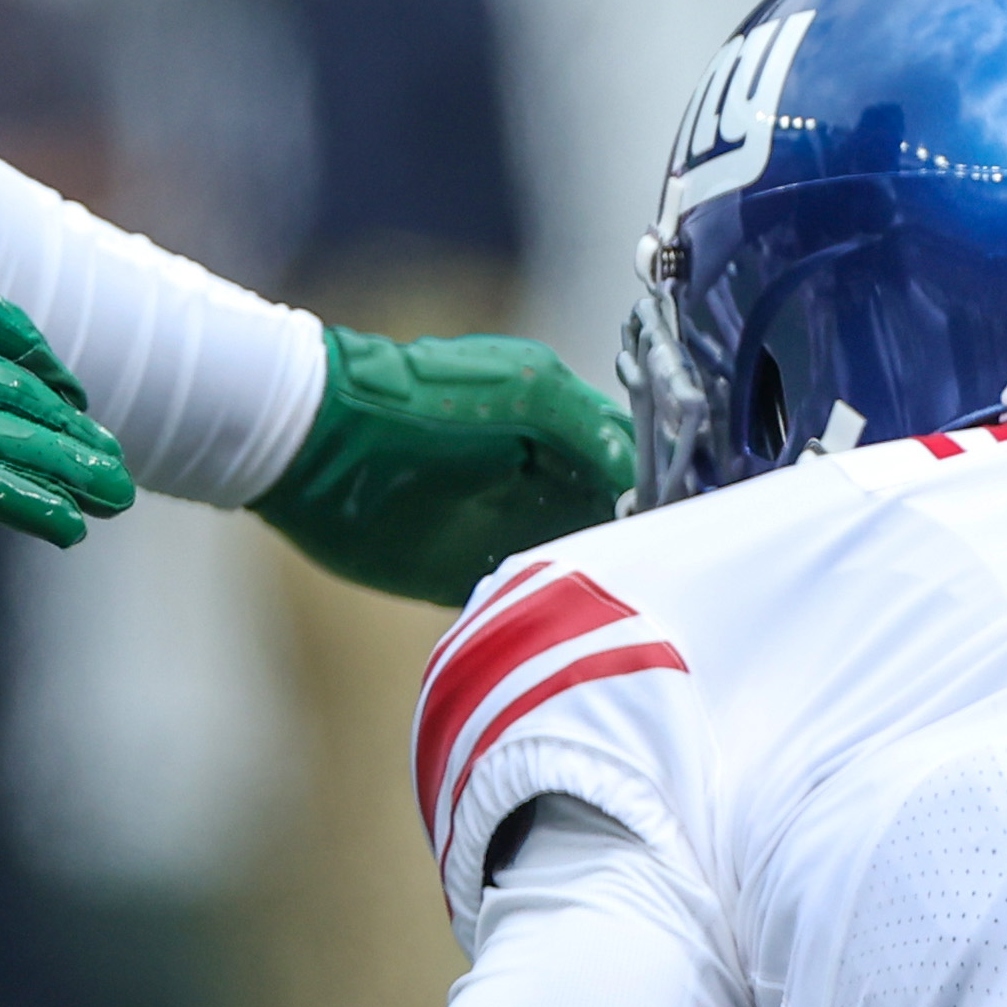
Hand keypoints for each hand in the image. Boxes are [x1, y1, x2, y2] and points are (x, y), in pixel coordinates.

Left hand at [257, 327, 634, 603]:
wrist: (320, 440)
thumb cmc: (425, 403)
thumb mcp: (528, 392)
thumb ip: (592, 431)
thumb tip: (641, 476)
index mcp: (556, 422)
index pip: (628, 458)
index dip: (659, 485)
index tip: (686, 521)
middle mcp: (535, 475)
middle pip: (609, 512)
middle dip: (636, 535)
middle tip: (666, 568)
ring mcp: (501, 522)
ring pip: (573, 555)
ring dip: (596, 573)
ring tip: (632, 597)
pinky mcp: (462, 568)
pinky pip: (523, 592)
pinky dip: (547, 602)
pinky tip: (573, 614)